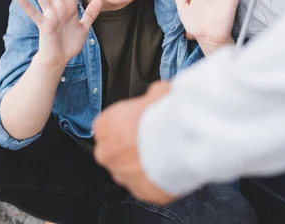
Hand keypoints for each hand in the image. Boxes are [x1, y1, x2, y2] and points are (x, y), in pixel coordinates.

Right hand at [15, 0, 101, 66]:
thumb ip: (90, 14)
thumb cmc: (70, 43)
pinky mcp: (44, 24)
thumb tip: (97, 0)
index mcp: (69, 4)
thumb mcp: (85, 27)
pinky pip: (34, 13)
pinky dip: (27, 5)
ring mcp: (50, 14)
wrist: (60, 58)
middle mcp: (58, 5)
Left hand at [93, 81, 177, 204]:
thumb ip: (152, 96)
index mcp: (104, 126)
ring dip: (144, 166)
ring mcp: (122, 175)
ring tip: (166, 155)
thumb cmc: (164, 115)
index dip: (128, 126)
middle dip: (132, 149)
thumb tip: (159, 93)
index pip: (108, 127)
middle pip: (116, 151)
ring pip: (130, 171)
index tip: (142, 125)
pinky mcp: (141, 192)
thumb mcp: (157, 92)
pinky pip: (147, 186)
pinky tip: (170, 168)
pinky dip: (158, 180)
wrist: (181, 141)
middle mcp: (107, 153)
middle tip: (154, 141)